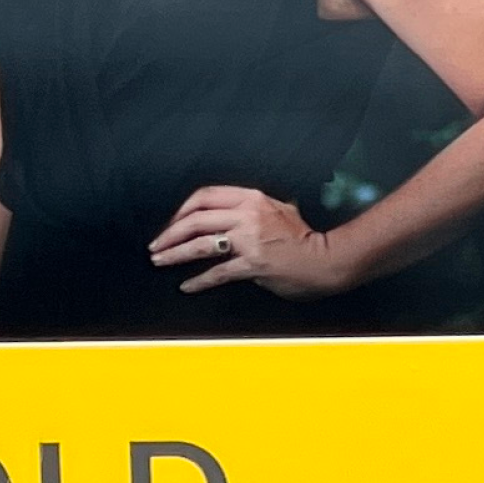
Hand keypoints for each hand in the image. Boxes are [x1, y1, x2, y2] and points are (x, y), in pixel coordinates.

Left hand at [150, 186, 353, 299]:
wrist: (327, 260)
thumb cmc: (307, 238)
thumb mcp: (283, 210)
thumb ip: (259, 208)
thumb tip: (237, 210)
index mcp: (254, 198)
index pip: (206, 196)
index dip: (182, 210)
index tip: (172, 223)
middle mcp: (249, 215)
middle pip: (196, 219)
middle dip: (170, 233)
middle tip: (156, 246)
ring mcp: (250, 239)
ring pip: (201, 244)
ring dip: (175, 254)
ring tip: (161, 261)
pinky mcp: (252, 263)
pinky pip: (217, 273)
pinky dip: (198, 281)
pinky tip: (187, 286)